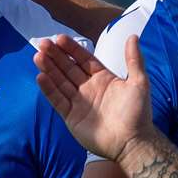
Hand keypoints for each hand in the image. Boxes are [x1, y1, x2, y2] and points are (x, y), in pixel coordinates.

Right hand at [33, 34, 154, 161]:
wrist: (132, 142)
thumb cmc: (137, 113)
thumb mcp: (139, 83)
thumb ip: (134, 60)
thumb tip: (133, 36)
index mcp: (103, 78)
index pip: (84, 59)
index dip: (72, 49)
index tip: (59, 38)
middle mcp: (88, 88)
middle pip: (68, 68)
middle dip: (55, 56)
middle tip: (42, 43)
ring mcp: (78, 102)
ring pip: (60, 82)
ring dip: (49, 69)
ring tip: (38, 56)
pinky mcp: (71, 116)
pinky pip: (57, 100)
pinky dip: (49, 89)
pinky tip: (40, 77)